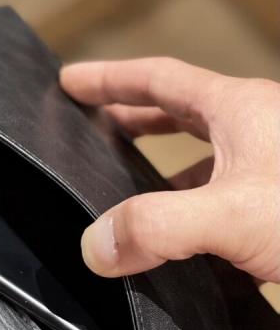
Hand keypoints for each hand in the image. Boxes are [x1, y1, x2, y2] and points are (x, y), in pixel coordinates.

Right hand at [60, 58, 279, 281]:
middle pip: (177, 116)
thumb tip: (96, 245)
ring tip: (126, 198)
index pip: (158, 79)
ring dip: (161, 179)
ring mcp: (266, 176)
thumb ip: (157, 225)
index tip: (69, 82)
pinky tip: (175, 250)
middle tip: (90, 128)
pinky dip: (189, 221)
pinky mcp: (272, 217)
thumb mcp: (234, 213)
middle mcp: (253, 136)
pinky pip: (218, 209)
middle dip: (130, 121)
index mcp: (238, 112)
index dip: (108, 79)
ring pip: (200, 167)